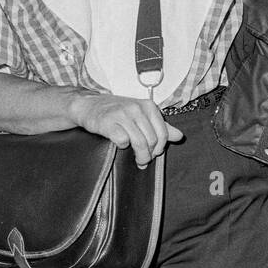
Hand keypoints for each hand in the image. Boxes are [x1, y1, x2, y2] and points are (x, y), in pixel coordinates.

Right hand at [68, 92, 182, 168]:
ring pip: (140, 143)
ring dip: (140, 156)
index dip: (160, 148)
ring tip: (138, 161)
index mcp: (148, 106)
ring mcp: (122, 114)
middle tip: (143, 161)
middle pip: (152, 140)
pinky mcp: (108, 122)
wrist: (88, 105)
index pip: (163, 133)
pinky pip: (122, 141)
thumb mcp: (141, 114)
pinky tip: (120, 146)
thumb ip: (161, 126)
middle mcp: (136, 108)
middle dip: (149, 155)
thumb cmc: (117, 111)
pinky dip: (122, 147)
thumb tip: (180, 136)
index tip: (155, 154)